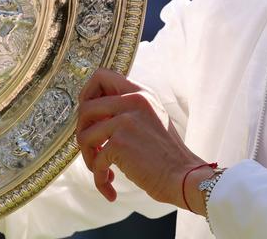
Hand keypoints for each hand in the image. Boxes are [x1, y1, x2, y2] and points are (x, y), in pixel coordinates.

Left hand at [76, 68, 210, 211]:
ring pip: (84, 135)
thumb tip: (91, 114)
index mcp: (140, 93)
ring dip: (88, 158)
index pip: (101, 76)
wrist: (184, 177)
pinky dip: (99, 179)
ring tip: (101, 170)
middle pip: (85, 106)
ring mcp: (126, 121)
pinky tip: (110, 189)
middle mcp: (133, 101)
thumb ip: (127, 109)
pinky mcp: (120, 143)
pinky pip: (95, 161)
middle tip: (93, 149)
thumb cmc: (166, 155)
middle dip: (82, 131)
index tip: (90, 116)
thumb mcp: (151, 118)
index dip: (87, 95)